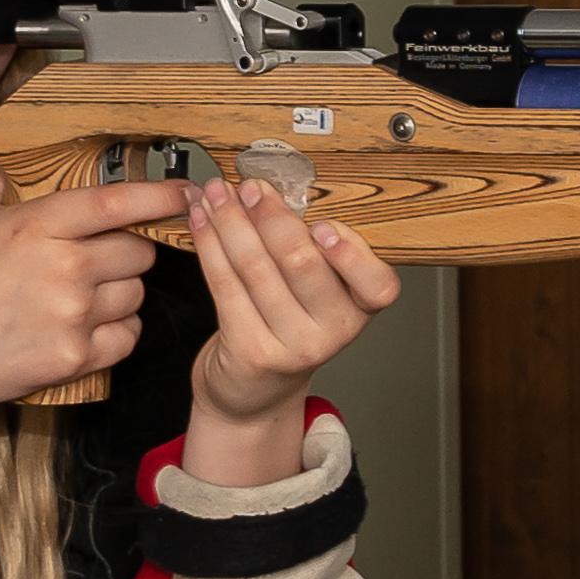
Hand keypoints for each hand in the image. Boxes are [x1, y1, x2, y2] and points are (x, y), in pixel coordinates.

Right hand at [0, 175, 188, 451]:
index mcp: (39, 224)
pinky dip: (115, 333)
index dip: (160, 196)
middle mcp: (64, 267)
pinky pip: (125, 338)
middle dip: (128, 254)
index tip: (186, 193)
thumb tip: (0, 173)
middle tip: (99, 262)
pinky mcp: (75, 357)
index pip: (118, 203)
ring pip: (134, 296)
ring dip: (120, 295)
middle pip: (138, 254)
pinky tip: (87, 328)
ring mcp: (73, 314)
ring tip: (81, 298)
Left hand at [177, 175, 402, 488]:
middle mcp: (333, 333)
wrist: (254, 392)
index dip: (351, 254)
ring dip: (231, 222)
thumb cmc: (286, 328)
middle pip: (303, 265)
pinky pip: (225, 286)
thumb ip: (312, 251)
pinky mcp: (250, 351)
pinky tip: (202, 222)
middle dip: (271, 217)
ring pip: (256, 268)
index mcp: (359, 310)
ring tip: (217, 193)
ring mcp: (292, 346)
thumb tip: (278, 190)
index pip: (378, 286)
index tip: (323, 224)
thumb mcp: (318, 295)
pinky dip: (210, 245)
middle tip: (251, 186)